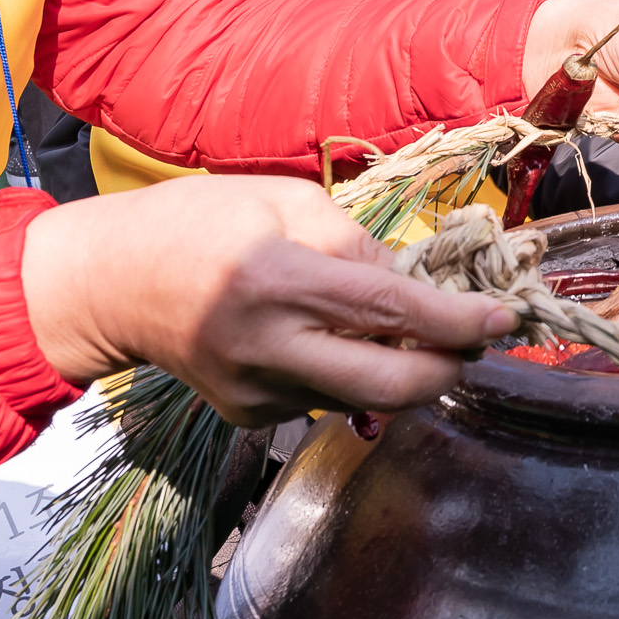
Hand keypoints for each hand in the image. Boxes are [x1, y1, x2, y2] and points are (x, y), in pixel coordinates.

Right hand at [19, 173, 516, 419]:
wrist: (113, 286)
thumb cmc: (198, 222)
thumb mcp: (280, 201)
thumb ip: (352, 241)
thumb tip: (411, 285)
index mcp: (277, 279)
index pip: (386, 309)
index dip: (455, 321)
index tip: (505, 321)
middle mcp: (268, 346)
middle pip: (388, 384)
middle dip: (448, 369)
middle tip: (476, 342)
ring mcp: (257, 392)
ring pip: (365, 396)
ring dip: (401, 367)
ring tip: (403, 327)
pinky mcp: (250, 416)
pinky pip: (327, 399)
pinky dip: (351, 372)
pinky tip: (330, 339)